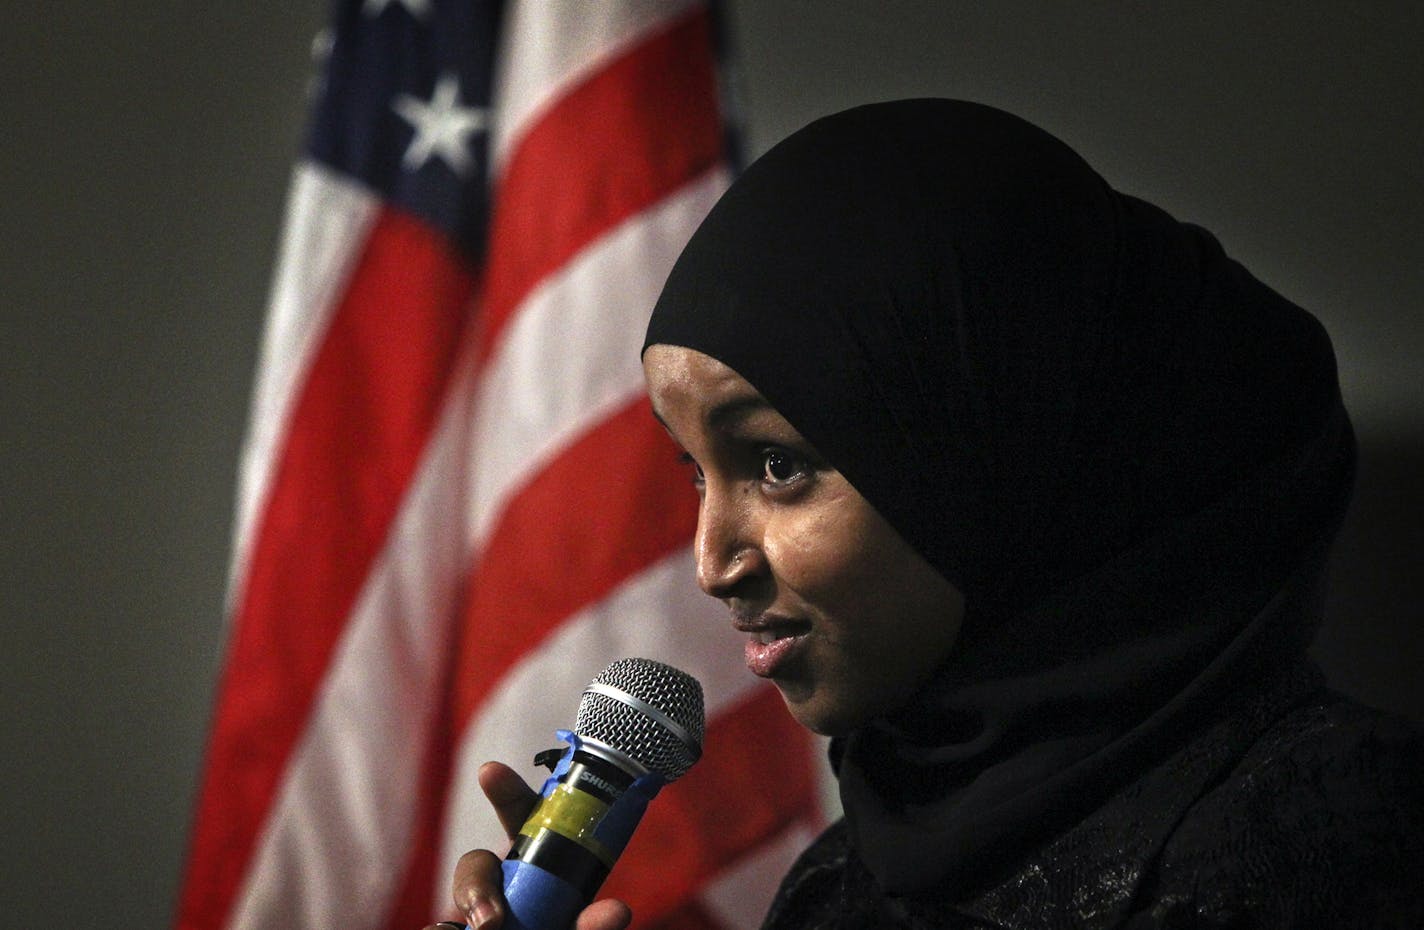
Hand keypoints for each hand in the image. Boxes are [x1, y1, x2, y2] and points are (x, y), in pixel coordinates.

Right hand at [430, 761, 632, 929]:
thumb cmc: (562, 927)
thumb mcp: (579, 929)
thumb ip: (592, 925)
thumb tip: (616, 911)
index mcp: (539, 868)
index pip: (521, 820)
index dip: (506, 793)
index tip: (490, 772)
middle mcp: (502, 885)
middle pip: (477, 864)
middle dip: (476, 882)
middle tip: (490, 919)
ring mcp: (475, 911)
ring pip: (460, 895)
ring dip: (472, 910)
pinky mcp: (454, 923)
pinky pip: (439, 926)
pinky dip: (445, 928)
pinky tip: (452, 929)